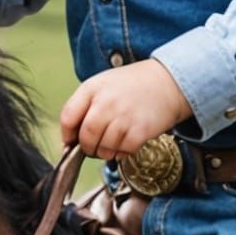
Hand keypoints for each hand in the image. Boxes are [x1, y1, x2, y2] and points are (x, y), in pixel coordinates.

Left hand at [60, 58, 191, 158]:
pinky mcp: (140, 131)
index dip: (67, 135)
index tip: (72, 142)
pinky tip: (128, 141)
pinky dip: (123, 153)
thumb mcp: (103, 85)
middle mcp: (106, 102)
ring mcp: (123, 117)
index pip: (67, 118)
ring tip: (115, 141)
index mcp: (92, 88)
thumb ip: (85, 106)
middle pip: (85, 138)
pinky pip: (123, 152)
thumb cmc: (133, 85)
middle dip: (88, 148)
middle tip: (95, 147)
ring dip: (106, 152)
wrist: (168, 82)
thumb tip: (70, 141)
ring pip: (103, 149)